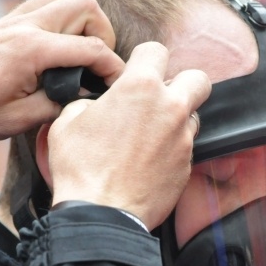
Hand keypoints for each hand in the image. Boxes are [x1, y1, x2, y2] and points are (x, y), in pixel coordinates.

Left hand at [0, 0, 125, 155]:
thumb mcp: (14, 122)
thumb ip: (56, 106)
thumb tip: (83, 96)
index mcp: (29, 51)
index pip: (91, 48)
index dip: (114, 67)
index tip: (120, 85)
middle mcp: (24, 27)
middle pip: (85, 6)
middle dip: (102, 34)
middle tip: (96, 65)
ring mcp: (13, 21)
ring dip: (81, 23)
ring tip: (78, 55)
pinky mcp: (4, 23)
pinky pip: (43, 5)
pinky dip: (59, 20)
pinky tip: (55, 50)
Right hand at [47, 41, 209, 229]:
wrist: (101, 214)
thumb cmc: (81, 169)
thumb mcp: (68, 122)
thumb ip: (89, 102)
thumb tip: (96, 104)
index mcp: (140, 88)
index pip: (156, 50)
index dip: (143, 59)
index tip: (136, 71)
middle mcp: (169, 108)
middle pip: (197, 78)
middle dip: (181, 82)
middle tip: (160, 96)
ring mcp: (183, 139)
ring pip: (193, 115)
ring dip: (177, 118)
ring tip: (151, 132)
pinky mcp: (187, 166)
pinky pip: (186, 147)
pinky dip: (173, 148)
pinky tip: (151, 159)